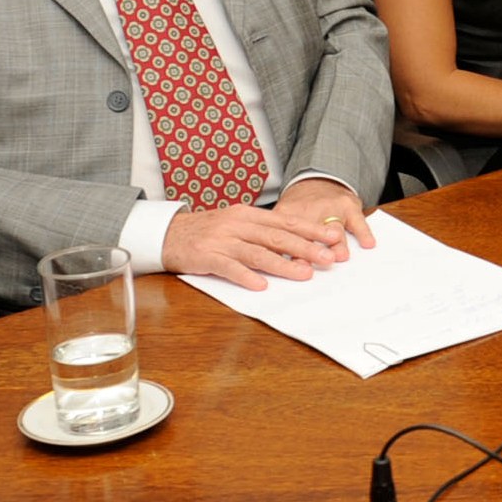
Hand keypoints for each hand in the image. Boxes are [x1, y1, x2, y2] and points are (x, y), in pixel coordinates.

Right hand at [167, 179, 374, 290]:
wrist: (166, 233)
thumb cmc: (208, 231)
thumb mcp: (237, 224)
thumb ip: (263, 233)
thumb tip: (298, 245)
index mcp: (248, 215)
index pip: (286, 222)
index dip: (312, 230)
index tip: (335, 237)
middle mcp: (238, 224)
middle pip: (277, 237)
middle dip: (306, 248)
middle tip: (329, 258)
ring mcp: (221, 240)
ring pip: (257, 252)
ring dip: (283, 265)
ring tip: (304, 274)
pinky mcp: (206, 256)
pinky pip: (228, 267)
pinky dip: (245, 276)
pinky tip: (260, 285)